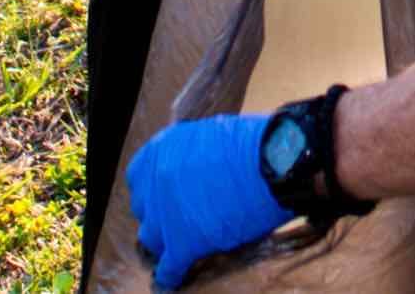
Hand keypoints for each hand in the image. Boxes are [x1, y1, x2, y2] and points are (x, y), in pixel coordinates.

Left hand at [125, 111, 294, 289]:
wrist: (274, 163)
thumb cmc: (254, 146)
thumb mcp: (210, 136)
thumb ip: (191, 155)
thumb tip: (195, 170)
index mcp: (162, 151)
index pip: (140, 178)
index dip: (154, 191)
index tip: (164, 198)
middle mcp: (156, 182)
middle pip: (145, 210)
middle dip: (160, 215)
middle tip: (177, 220)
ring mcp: (166, 214)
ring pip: (152, 239)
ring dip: (164, 243)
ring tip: (175, 248)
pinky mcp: (183, 242)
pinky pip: (168, 267)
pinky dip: (172, 275)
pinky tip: (176, 279)